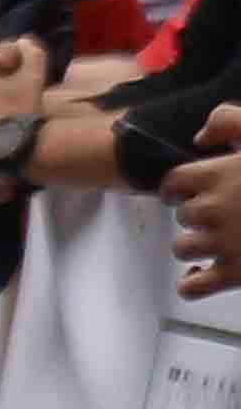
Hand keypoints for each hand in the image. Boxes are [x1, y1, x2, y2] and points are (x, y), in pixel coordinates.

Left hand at [169, 104, 240, 296]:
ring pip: (182, 249)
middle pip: (183, 216)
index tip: (186, 192)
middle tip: (223, 216)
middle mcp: (213, 209)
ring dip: (196, 246)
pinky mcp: (235, 274)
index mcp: (217, 175)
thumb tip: (200, 139)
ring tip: (218, 242)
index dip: (178, 188)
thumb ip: (228, 122)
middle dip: (198, 217)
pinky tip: (204, 274)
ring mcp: (223, 243)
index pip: (173, 182)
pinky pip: (191, 287)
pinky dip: (192, 283)